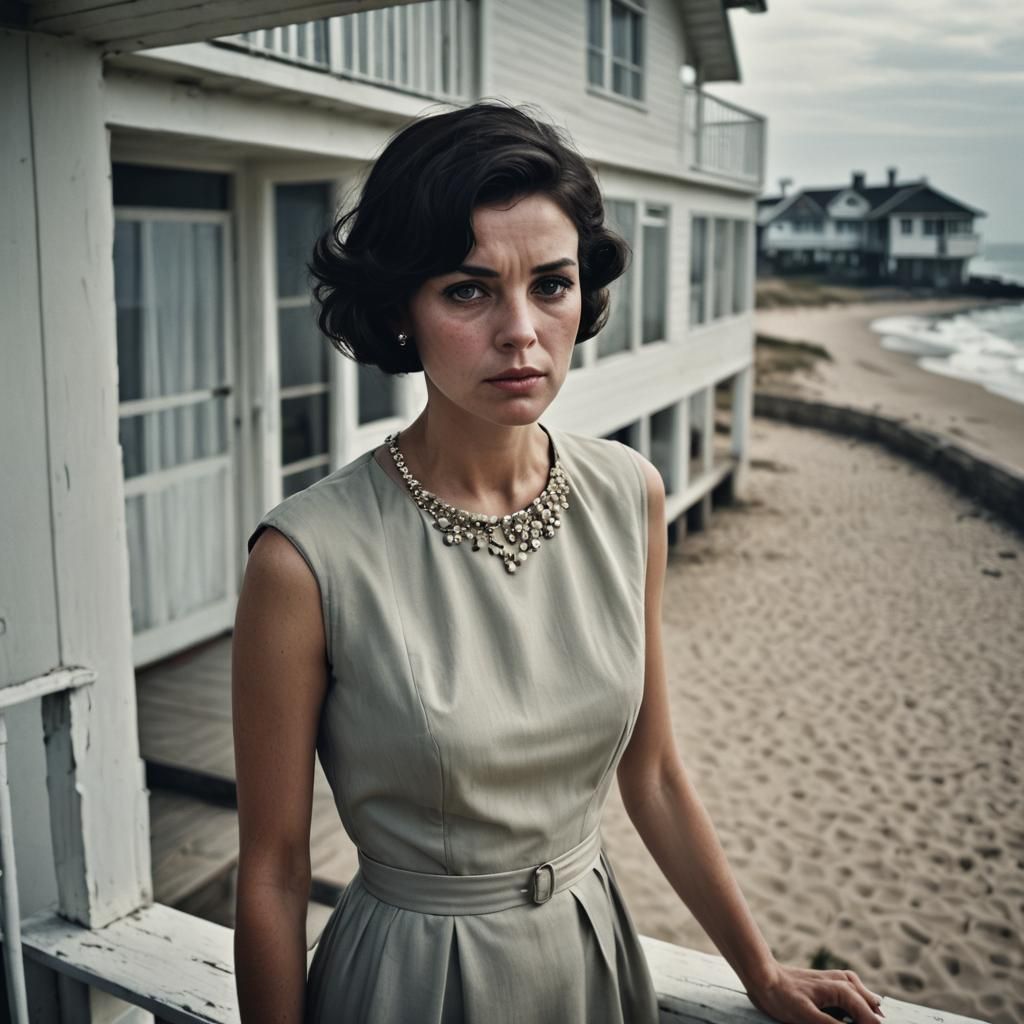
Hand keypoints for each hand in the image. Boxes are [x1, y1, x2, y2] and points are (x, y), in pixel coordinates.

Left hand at [747, 962, 883, 1023]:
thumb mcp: (808, 1018)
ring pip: (865, 999)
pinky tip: (855, 1010)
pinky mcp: (831, 981)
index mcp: (842, 990)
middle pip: (872, 1008)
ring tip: (869, 1022)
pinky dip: (859, 1003)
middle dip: (873, 1022)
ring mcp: (838, 979)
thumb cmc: (783, 997)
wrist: (764, 976)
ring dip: (867, 1013)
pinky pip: (855, 992)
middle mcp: (845, 982)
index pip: (871, 1019)